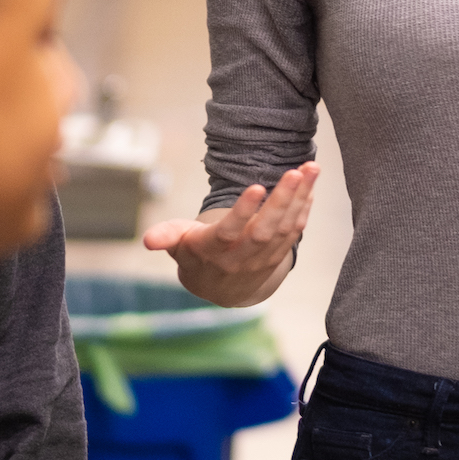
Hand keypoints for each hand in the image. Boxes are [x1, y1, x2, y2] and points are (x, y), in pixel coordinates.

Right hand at [141, 163, 318, 307]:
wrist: (219, 289)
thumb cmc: (195, 254)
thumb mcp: (177, 244)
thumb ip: (165, 237)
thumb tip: (147, 240)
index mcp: (214, 249)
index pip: (230, 231)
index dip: (244, 211)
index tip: (257, 186)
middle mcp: (241, 255)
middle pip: (265, 228)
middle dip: (283, 199)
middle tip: (297, 171)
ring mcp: (262, 257)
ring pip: (286, 228)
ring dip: (300, 198)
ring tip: (311, 169)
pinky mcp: (277, 255)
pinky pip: (295, 232)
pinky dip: (304, 209)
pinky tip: (311, 186)